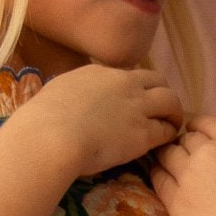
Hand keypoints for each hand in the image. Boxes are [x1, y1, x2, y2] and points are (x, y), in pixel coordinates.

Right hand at [23, 62, 184, 183]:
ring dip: (173, 112)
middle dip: (162, 93)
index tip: (135, 100)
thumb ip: (70, 92)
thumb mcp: (55, 91)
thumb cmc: (42, 119)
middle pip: (157, 80)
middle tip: (162, 110)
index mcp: (98, 73)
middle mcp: (123, 84)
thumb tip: (67, 96)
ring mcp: (136, 107)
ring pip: (170, 101)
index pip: (128, 74)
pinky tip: (164, 142)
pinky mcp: (142, 133)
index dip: (136, 87)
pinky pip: (166, 130)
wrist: (51, 137)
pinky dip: (168, 134)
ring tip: (172, 124)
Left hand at [147, 116, 215, 215]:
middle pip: (185, 139)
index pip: (206, 122)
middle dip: (184, 146)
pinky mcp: (174, 198)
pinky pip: (158, 178)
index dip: (197, 128)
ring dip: (168, 158)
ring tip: (171, 169)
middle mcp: (207, 152)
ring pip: (167, 154)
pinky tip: (163, 181)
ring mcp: (187, 174)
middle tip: (186, 160)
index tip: (195, 135)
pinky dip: (159, 175)